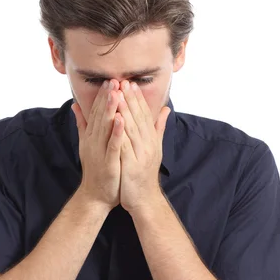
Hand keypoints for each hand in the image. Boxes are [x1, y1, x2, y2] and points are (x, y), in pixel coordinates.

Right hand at [71, 80, 124, 211]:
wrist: (95, 195)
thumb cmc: (95, 169)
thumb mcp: (87, 144)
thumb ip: (82, 124)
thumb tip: (75, 106)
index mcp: (90, 136)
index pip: (96, 112)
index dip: (102, 96)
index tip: (110, 80)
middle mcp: (92, 141)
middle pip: (99, 116)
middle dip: (106, 97)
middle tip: (114, 79)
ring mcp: (99, 151)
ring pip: (104, 127)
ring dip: (109, 109)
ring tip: (116, 93)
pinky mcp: (107, 162)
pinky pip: (111, 145)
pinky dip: (115, 133)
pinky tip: (120, 120)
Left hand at [116, 81, 170, 213]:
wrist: (144, 198)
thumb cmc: (145, 173)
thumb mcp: (154, 148)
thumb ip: (158, 128)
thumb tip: (165, 109)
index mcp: (151, 139)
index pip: (144, 115)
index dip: (137, 99)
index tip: (130, 83)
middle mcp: (148, 145)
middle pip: (139, 118)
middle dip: (130, 99)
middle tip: (123, 81)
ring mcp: (141, 155)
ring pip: (132, 129)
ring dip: (125, 111)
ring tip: (118, 95)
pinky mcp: (132, 165)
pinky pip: (125, 146)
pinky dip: (120, 133)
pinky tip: (114, 122)